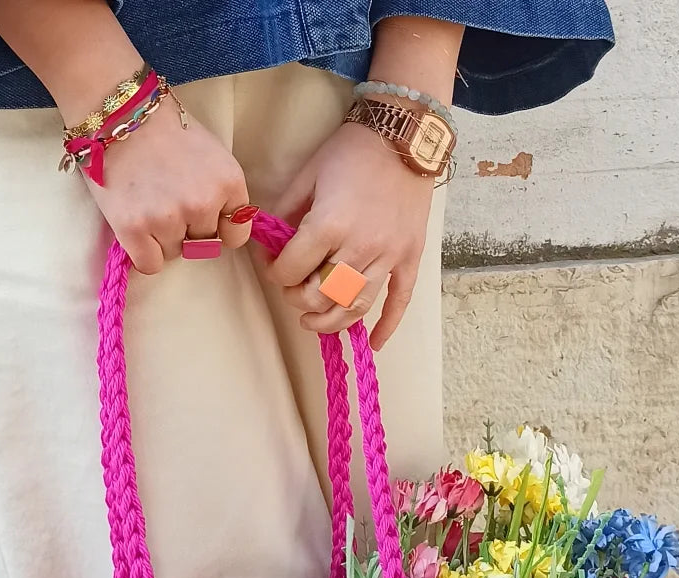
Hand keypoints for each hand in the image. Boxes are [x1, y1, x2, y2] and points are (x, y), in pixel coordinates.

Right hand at [86, 99, 252, 273]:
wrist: (118, 112)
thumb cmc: (164, 130)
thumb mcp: (211, 154)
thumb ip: (222, 192)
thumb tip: (221, 232)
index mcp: (228, 182)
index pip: (236, 234)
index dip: (219, 228)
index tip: (203, 217)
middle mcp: (203, 203)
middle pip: (203, 246)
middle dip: (187, 230)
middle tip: (165, 200)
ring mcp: (168, 218)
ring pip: (174, 254)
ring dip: (161, 238)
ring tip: (146, 204)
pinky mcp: (135, 229)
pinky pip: (150, 264)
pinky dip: (142, 252)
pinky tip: (136, 226)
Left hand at [267, 120, 435, 349]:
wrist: (404, 133)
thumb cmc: (352, 150)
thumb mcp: (307, 174)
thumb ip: (285, 213)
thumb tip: (269, 245)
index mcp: (329, 225)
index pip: (291, 270)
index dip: (276, 274)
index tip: (275, 268)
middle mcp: (359, 247)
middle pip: (320, 295)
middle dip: (298, 299)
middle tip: (293, 290)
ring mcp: (388, 256)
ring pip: (354, 307)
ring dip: (329, 322)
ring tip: (312, 322)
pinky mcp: (410, 257)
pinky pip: (399, 300)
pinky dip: (387, 326)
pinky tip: (375, 344)